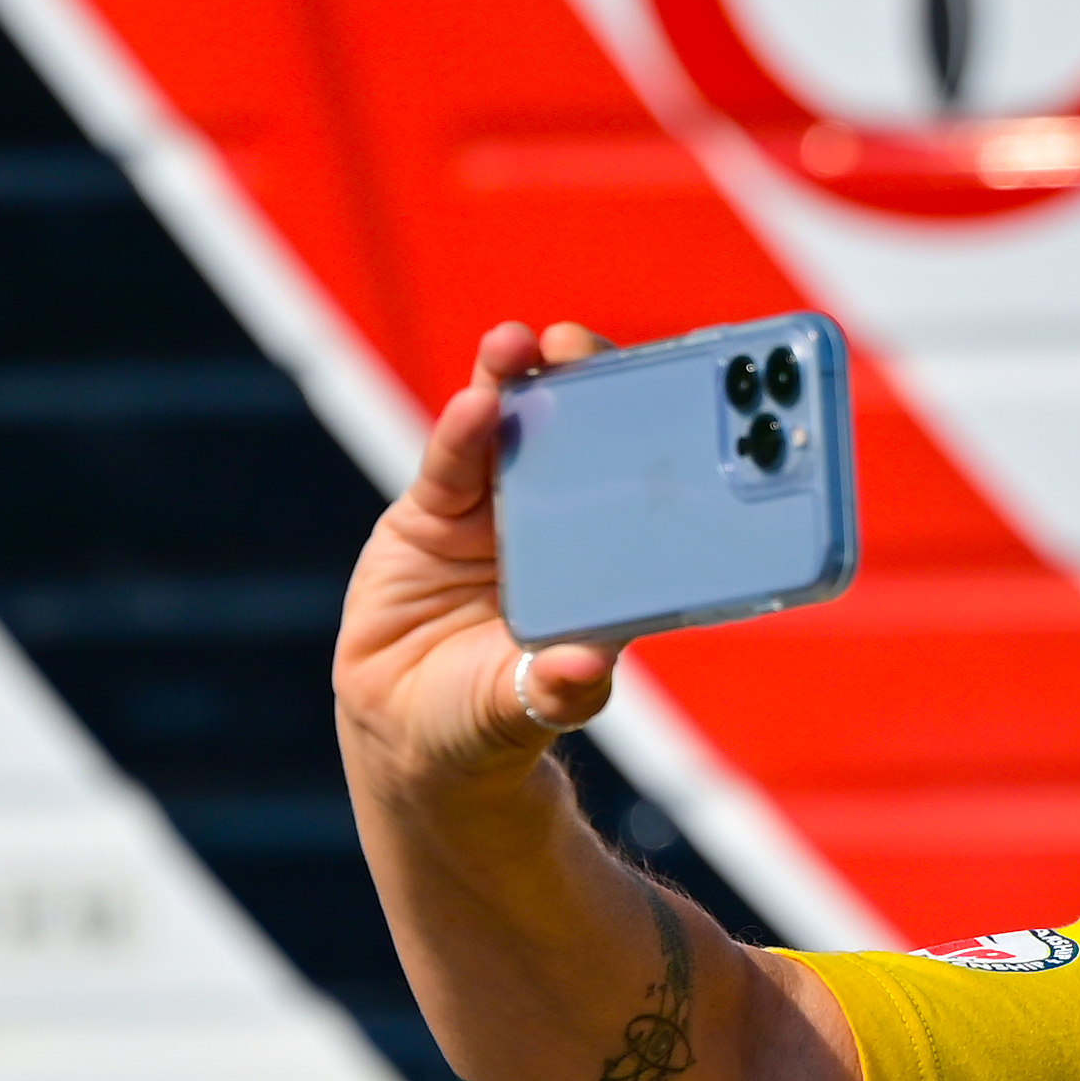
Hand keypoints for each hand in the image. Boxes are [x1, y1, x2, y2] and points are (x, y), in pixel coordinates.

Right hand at [333, 322, 618, 814]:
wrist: (413, 735)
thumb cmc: (494, 718)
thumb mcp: (528, 708)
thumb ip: (557, 690)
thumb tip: (585, 669)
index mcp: (608, 561)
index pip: (640, 482)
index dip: (653, 431)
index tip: (666, 392)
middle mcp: (560, 524)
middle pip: (578, 435)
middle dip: (581, 383)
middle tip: (578, 347)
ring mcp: (497, 512)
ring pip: (511, 433)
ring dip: (513, 383)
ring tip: (515, 345)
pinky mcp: (435, 514)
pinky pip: (451, 464)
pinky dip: (460, 432)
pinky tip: (472, 403)